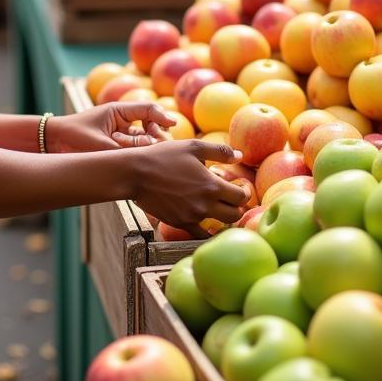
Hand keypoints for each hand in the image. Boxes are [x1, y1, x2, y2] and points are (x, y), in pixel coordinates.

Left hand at [47, 102, 174, 153]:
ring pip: (144, 140)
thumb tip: (150, 155)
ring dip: (143, 147)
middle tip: (153, 146)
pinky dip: (135, 155)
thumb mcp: (100, 144)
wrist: (52, 142)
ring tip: (130, 152)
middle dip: (155, 136)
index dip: (162, 116)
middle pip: (151, 126)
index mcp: (118, 110)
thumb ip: (125, 151)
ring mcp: (120, 133)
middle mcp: (122, 120)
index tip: (172, 125)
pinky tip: (131, 161)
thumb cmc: (73, 136)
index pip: (148, 109)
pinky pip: (134, 150)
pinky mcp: (117, 146)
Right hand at [130, 138, 249, 233]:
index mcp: (212, 186)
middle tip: (232, 198)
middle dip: (237, 207)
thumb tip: (240, 156)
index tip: (240, 187)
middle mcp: (205, 205)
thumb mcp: (192, 147)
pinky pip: (200, 233)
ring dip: (223, 217)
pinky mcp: (180, 223)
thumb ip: (219, 151)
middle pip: (234, 215)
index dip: (244, 192)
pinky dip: (206, 229)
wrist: (136, 174)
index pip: (241, 197)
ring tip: (218, 207)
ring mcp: (192, 217)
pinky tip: (205, 221)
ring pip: (219, 225)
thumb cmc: (164, 156)